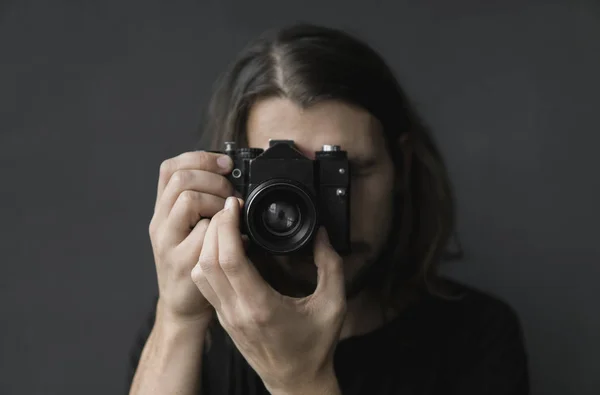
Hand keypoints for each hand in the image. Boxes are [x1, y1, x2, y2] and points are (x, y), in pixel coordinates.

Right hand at [149, 151, 236, 324]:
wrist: (183, 305)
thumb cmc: (193, 261)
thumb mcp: (191, 228)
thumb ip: (203, 203)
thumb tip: (230, 175)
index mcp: (163, 210)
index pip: (171, 168)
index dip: (200, 158)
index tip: (226, 163)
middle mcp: (160, 224)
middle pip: (181, 180)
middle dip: (215, 180)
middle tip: (231, 195)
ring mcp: (168, 243)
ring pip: (190, 200)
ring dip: (218, 201)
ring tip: (230, 215)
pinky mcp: (183, 262)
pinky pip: (205, 232)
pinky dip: (223, 229)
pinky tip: (234, 237)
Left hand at [191, 197, 346, 393]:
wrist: (296, 382)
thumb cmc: (314, 348)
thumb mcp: (334, 305)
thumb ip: (331, 266)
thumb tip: (322, 234)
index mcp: (261, 307)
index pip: (230, 260)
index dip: (227, 227)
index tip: (235, 206)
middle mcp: (237, 311)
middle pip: (207, 260)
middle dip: (215, 227)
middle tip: (230, 209)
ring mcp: (226, 316)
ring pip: (199, 272)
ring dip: (207, 244)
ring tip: (226, 227)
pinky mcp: (223, 318)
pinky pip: (204, 284)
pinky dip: (207, 260)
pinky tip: (225, 251)